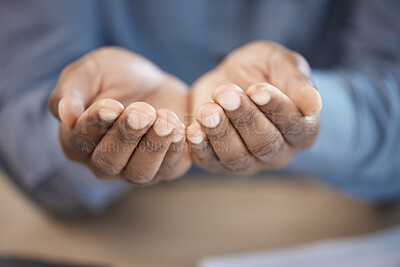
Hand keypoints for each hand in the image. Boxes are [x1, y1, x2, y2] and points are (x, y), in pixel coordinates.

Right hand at [48, 47, 190, 184]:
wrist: (154, 82)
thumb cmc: (116, 76)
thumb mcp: (90, 71)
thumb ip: (71, 90)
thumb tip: (65, 115)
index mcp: (76, 140)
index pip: (80, 141)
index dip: (96, 125)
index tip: (112, 105)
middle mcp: (101, 162)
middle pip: (109, 161)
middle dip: (127, 135)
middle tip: (142, 111)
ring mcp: (132, 170)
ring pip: (138, 172)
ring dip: (153, 146)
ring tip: (165, 119)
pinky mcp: (162, 168)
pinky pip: (166, 169)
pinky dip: (173, 150)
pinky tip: (179, 129)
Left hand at [187, 41, 320, 174]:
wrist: (229, 79)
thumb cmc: (262, 70)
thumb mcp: (279, 62)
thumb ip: (297, 79)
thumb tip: (315, 105)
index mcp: (302, 129)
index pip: (293, 125)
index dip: (275, 107)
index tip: (256, 89)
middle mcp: (278, 151)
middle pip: (264, 144)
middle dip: (244, 117)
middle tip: (225, 94)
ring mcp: (249, 161)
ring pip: (237, 157)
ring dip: (220, 133)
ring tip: (207, 110)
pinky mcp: (220, 163)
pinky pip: (211, 162)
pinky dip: (201, 148)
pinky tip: (193, 131)